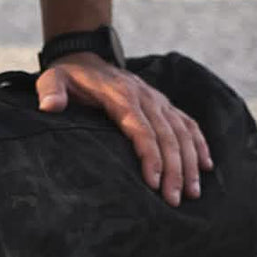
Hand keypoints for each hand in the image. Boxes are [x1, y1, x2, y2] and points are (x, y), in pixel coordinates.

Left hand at [36, 52, 213, 206]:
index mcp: (119, 95)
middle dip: (173, 169)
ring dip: (190, 162)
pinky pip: (187, 122)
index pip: (140, 128)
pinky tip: (206, 166)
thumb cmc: (68, 76)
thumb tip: (49, 107)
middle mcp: (144, 96)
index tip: (152, 183)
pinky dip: (199, 143)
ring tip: (192, 193)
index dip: (149, 155)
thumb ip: (50, 91)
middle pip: (166, 135)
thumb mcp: (53, 78)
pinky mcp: (162, 103)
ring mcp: (156, 99)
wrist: (84, 56)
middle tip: (174, 200)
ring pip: (181, 131)